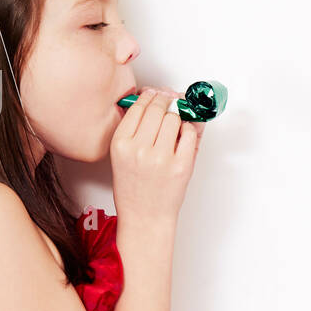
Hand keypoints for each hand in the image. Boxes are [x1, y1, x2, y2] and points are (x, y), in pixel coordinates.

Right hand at [110, 86, 204, 229]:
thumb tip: (158, 99)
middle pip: (158, 108)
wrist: (145, 217)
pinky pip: (190, 133)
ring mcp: (162, 158)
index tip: (156, 94)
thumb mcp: (123, 155)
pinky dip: (189, 130)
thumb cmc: (134, 188)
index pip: (138, 106)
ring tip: (176, 122)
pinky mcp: (181, 165)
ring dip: (178, 116)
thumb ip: (136, 128)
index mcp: (121, 144)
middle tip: (171, 101)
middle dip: (166, 101)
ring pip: (175, 118)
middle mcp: (139, 149)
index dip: (150, 96)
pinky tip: (183, 136)